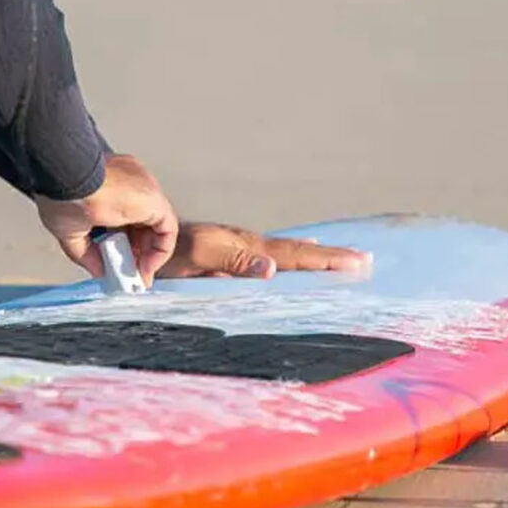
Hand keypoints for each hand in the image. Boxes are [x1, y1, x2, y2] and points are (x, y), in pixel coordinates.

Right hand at [33, 153, 178, 285]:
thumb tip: (98, 271)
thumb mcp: (70, 231)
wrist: (66, 179)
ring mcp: (143, 190)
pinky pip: (167, 230)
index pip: (122, 217)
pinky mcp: (154, 200)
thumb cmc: (59, 192)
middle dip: (135, 253)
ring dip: (146, 256)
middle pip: (140, 224)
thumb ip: (87, 253)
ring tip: (134, 276)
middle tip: (127, 275)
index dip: (121, 244)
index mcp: (108, 184)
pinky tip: (145, 268)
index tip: (116, 263)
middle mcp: (129, 185)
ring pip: (154, 228)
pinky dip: (159, 253)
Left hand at [158, 221, 371, 278]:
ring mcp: (241, 248)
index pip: (294, 256)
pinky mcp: (232, 254)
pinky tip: (299, 255)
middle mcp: (248, 245)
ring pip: (287, 253)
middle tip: (365, 259)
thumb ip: (234, 262)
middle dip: (331, 257)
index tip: (356, 262)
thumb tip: (273, 270)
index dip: (325, 260)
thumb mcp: (199, 258)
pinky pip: (272, 255)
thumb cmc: (167, 252)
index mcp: (246, 247)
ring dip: (316, 257)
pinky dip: (293, 256)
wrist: (142, 237)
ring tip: (342, 258)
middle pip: (297, 252)